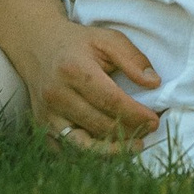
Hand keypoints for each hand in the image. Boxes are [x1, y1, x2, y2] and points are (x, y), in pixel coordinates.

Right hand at [0, 0, 159, 142]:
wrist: (38, 46)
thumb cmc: (78, 43)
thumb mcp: (107, 39)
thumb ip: (132, 58)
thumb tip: (154, 83)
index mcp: (74, 70)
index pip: (110, 100)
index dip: (135, 114)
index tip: (154, 120)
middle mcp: (57, 95)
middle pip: (98, 124)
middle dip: (128, 132)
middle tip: (149, 131)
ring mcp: (47, 115)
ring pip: (81, 145)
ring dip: (110, 151)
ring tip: (132, 147)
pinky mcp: (42, 128)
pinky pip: (67, 151)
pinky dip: (89, 155)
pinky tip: (108, 149)